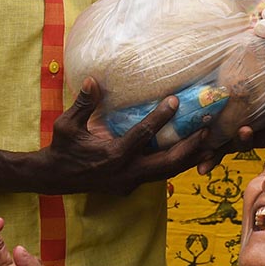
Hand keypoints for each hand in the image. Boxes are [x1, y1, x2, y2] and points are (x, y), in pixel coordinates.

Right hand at [47, 77, 219, 194]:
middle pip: (168, 163)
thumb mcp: (67, 124)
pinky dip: (176, 165)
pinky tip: (190, 153)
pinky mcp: (132, 186)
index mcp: (113, 156)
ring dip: (189, 158)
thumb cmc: (63, 147)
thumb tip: (92, 80)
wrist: (55, 178)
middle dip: (190, 147)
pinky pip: (160, 176)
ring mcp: (131, 182)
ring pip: (168, 173)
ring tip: (209, 143)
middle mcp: (127, 172)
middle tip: (207, 128)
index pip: (143, 135)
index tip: (175, 100)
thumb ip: (83, 104)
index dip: (160, 118)